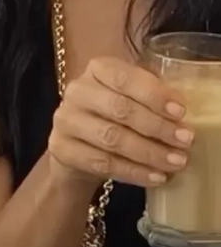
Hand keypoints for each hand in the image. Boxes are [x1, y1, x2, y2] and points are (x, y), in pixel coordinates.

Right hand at [47, 56, 193, 188]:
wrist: (77, 148)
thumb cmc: (113, 116)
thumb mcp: (130, 97)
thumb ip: (151, 96)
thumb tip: (179, 108)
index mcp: (97, 70)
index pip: (124, 77)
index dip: (153, 94)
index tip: (180, 112)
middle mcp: (77, 91)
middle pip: (118, 108)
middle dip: (156, 126)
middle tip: (184, 141)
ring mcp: (65, 120)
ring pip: (111, 138)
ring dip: (148, 152)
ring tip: (175, 162)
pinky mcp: (61, 149)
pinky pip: (102, 163)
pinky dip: (133, 172)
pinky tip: (156, 176)